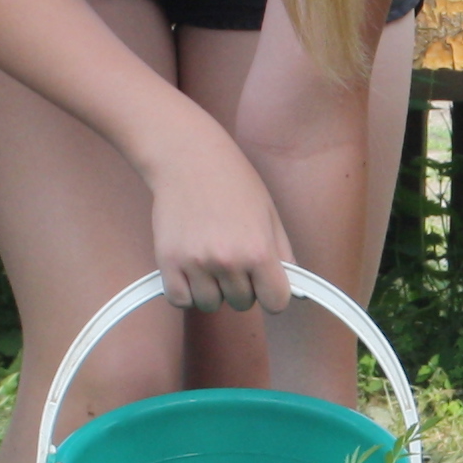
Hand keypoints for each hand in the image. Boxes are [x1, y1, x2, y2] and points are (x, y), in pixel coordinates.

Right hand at [146, 134, 294, 313]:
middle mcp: (228, 261)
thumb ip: (283, 255)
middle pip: (242, 304)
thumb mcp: (270, 214)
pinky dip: (186, 291)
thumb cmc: (233, 182)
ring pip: (210, 304)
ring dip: (213, 289)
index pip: (276, 302)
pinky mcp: (168, 261)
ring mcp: (195, 263)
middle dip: (242, 286)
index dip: (273, 294)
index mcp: (259, 250)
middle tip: (233, 256)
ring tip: (210, 258)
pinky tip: (191, 269)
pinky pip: (180, 300)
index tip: (266, 283)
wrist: (188, 158)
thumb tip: (293, 291)